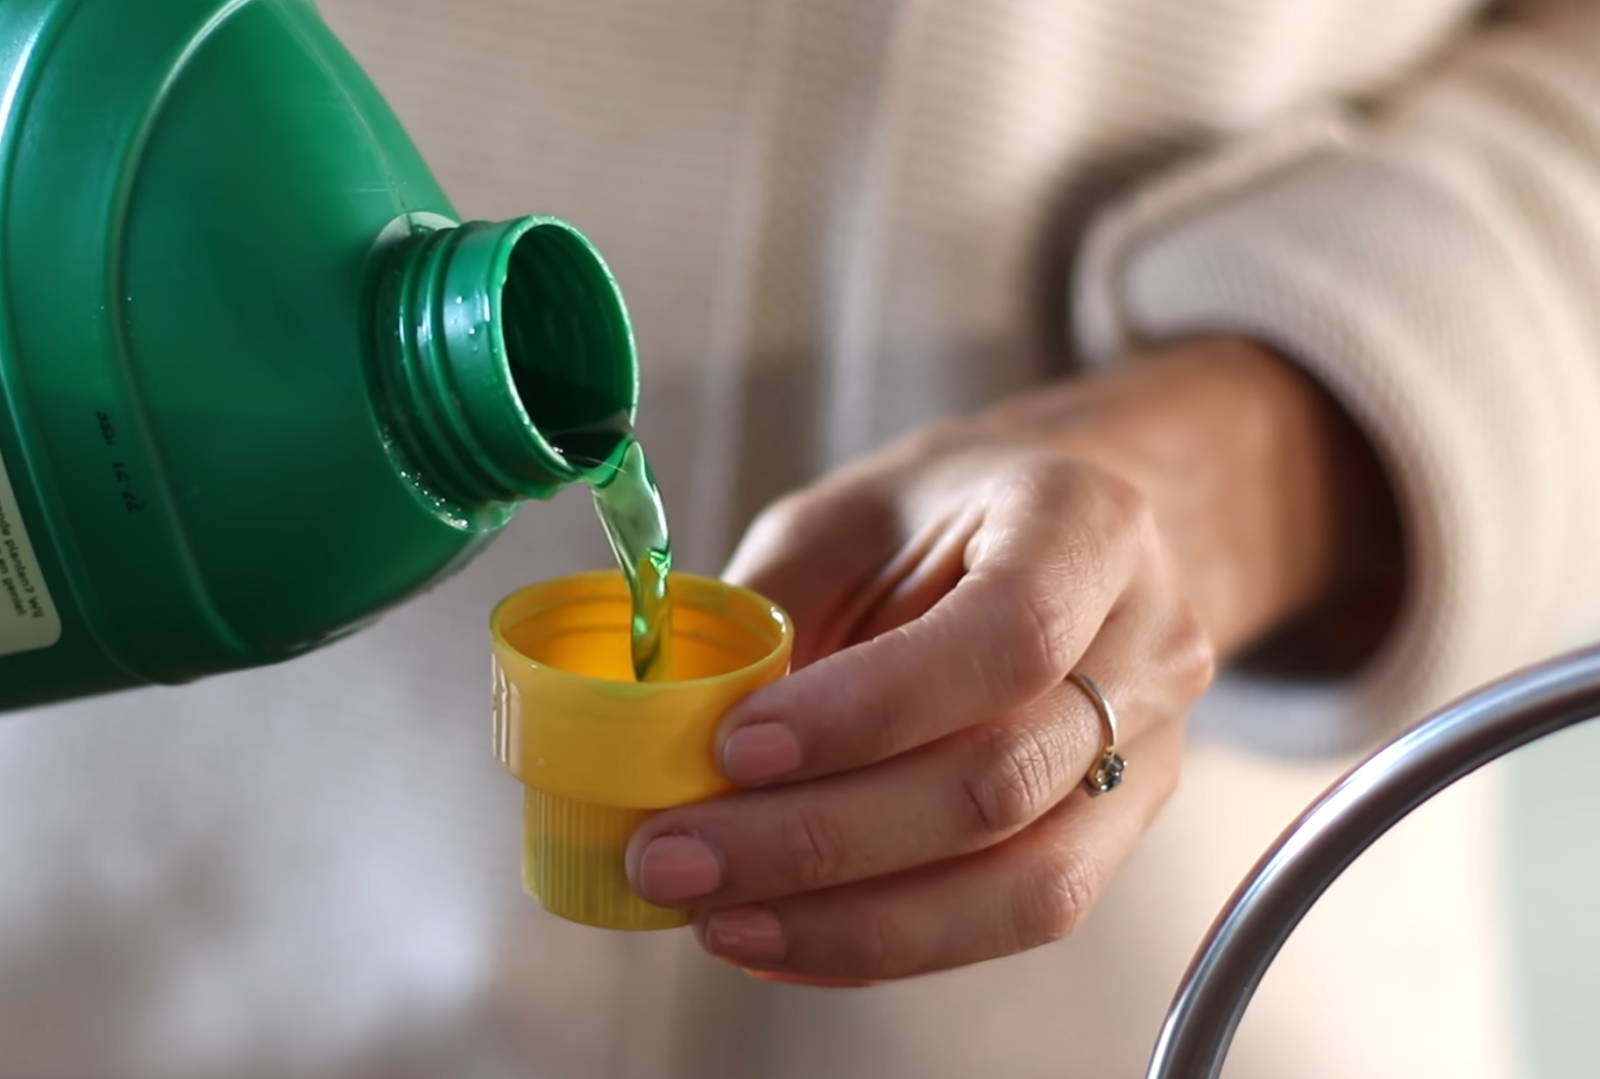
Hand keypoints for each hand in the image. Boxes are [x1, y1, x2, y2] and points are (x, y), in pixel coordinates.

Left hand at [625, 337, 1398, 980]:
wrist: (1085, 532)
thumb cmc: (956, 511)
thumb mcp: (851, 511)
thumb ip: (772, 609)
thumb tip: (670, 738)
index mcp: (1083, 524)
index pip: (1006, 636)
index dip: (868, 710)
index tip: (736, 747)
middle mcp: (1145, 644)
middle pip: (1001, 782)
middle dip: (819, 840)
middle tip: (675, 857)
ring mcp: (1150, 750)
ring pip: (1026, 886)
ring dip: (852, 923)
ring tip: (718, 921)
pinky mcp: (1122, 830)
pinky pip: (1016, 918)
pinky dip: (890, 943)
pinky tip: (787, 937)